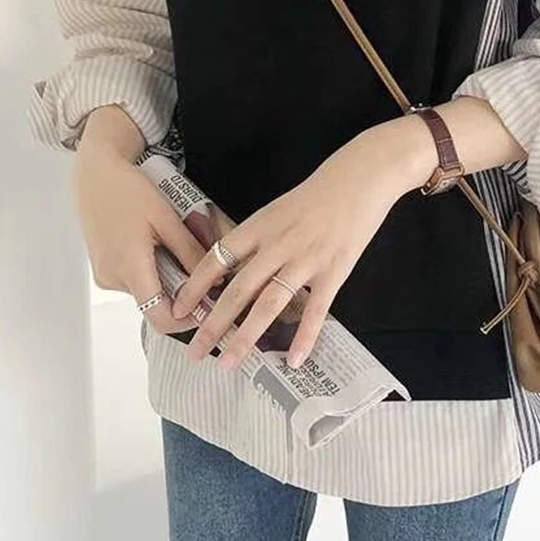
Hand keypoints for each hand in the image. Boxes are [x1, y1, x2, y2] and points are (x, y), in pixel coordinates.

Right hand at [74, 108, 206, 334]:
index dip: (188, 318)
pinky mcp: (104, 269)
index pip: (160, 317)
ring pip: (147, 291)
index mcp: (130, 267)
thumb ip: (191, 252)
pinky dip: (152, 270)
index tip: (209, 306)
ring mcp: (106, 275)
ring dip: (168, 277)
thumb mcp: (167, 219)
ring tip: (177, 244)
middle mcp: (114, 278)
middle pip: (156, 303)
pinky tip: (158, 244)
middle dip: (183, 290)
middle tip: (201, 264)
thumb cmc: (129, 191)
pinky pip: (135, 280)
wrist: (95, 175)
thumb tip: (216, 280)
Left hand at [171, 116, 435, 369]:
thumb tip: (234, 268)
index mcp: (260, 225)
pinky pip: (316, 310)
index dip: (195, 286)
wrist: (362, 176)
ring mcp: (306, 259)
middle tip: (195, 352)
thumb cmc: (319, 191)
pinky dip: (304, 337)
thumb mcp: (279, 208)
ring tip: (229, 363)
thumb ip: (259, 237)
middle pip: (238, 289)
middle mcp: (277, 244)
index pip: (217, 259)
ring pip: (269, 304)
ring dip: (246, 337)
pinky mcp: (334, 270)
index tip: (178, 309)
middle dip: (213, 324)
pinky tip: (294, 360)